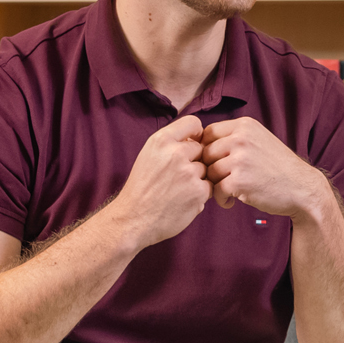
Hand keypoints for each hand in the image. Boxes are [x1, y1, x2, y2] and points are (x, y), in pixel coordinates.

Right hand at [106, 115, 211, 249]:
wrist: (133, 219)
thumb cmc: (141, 188)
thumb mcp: (149, 156)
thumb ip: (171, 144)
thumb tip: (197, 137)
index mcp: (161, 140)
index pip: (193, 123)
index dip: (196, 134)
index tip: (192, 144)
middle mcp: (175, 153)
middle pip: (202, 148)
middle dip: (195, 161)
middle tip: (179, 176)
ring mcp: (188, 172)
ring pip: (206, 169)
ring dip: (198, 179)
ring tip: (179, 190)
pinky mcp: (198, 191)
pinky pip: (210, 187)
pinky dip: (200, 195)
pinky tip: (184, 200)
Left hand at [202, 116, 330, 217]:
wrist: (303, 189)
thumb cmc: (279, 168)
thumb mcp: (260, 140)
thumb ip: (235, 138)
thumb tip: (200, 144)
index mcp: (245, 126)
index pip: (208, 133)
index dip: (206, 149)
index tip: (214, 163)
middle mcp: (241, 138)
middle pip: (206, 153)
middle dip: (210, 169)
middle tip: (222, 181)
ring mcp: (240, 159)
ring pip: (209, 172)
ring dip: (215, 185)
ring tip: (229, 192)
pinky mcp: (240, 181)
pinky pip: (216, 190)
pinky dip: (221, 199)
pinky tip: (232, 201)